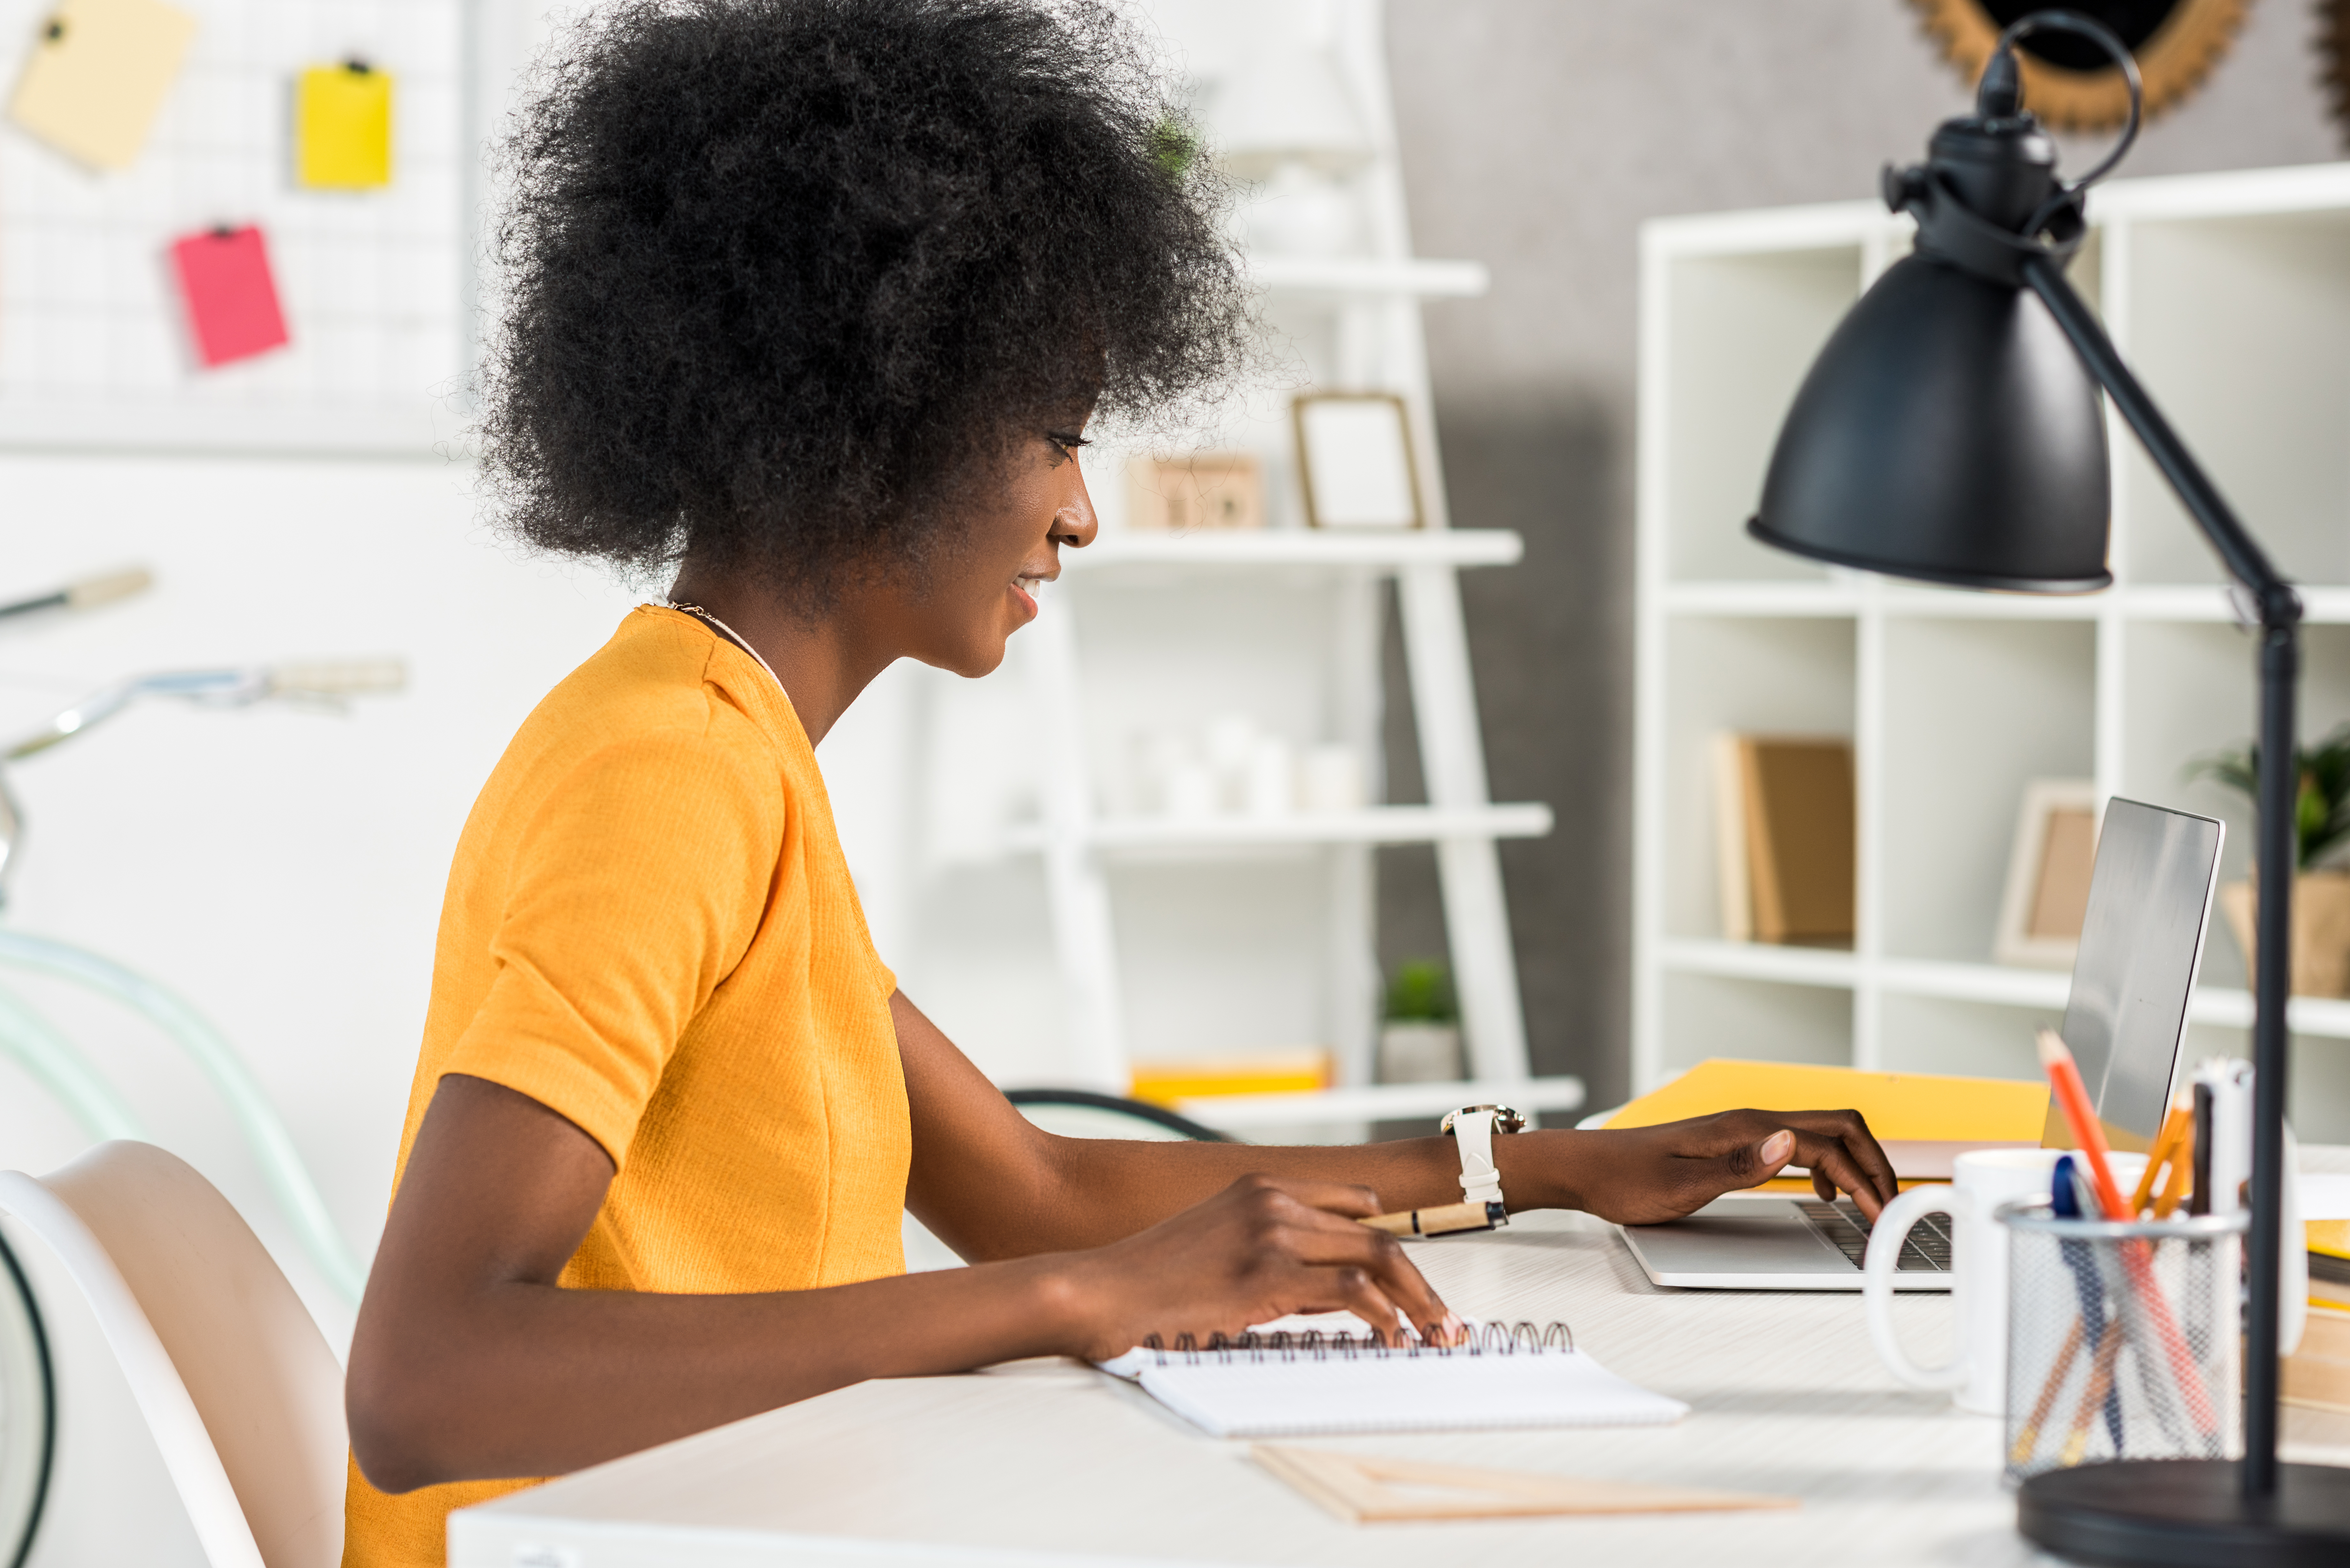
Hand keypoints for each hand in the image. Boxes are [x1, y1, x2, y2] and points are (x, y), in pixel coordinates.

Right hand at [1055, 1174, 1461, 1360]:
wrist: (1105, 1288)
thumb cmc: (1156, 1278)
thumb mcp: (1220, 1243)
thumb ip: (1277, 1253)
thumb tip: (1334, 1291)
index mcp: (1262, 1187)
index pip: (1355, 1203)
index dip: (1391, 1242)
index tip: (1414, 1279)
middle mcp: (1274, 1200)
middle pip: (1377, 1233)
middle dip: (1419, 1280)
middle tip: (1444, 1319)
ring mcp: (1274, 1233)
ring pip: (1378, 1256)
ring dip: (1416, 1301)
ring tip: (1436, 1333)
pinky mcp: (1270, 1274)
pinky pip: (1353, 1291)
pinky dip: (1384, 1316)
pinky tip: (1391, 1338)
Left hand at [1543, 1109, 1897, 1224]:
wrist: (1587, 1168)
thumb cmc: (1626, 1180)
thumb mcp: (1681, 1184)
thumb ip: (1740, 1167)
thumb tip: (1791, 1144)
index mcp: (1745, 1128)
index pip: (1827, 1145)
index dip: (1863, 1179)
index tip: (1881, 1215)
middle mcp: (1751, 1121)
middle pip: (1838, 1126)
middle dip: (1875, 1161)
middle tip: (1892, 1205)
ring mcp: (1745, 1128)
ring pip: (1822, 1133)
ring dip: (1855, 1162)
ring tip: (1869, 1202)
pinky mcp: (1737, 1141)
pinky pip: (1799, 1143)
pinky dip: (1828, 1164)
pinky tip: (1824, 1190)